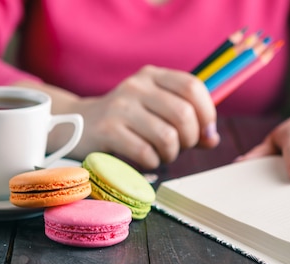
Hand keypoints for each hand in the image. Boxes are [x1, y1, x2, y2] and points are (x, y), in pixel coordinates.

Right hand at [16, 65, 219, 169]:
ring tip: (163, 155)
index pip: (193, 87)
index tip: (204, 133)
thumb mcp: (155, 111)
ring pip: (167, 136)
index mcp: (153, 75)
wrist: (77, 125)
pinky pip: (145, 152)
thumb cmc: (126, 122)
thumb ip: (187, 122)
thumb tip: (212, 139)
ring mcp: (120, 107)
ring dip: (171, 154)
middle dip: (190, 139)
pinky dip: (152, 163)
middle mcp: (137, 86)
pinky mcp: (107, 130)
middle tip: (180, 148)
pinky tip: (146, 160)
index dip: (207, 113)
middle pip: (183, 114)